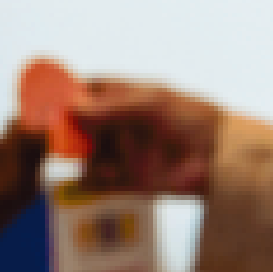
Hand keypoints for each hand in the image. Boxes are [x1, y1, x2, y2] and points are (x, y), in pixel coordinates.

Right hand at [59, 76, 222, 197]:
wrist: (224, 160)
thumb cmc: (195, 120)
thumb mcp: (152, 105)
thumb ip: (111, 107)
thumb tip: (72, 106)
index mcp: (130, 96)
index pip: (90, 89)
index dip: (69, 94)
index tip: (48, 103)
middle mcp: (124, 123)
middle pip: (83, 125)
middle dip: (69, 132)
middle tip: (55, 139)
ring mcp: (127, 152)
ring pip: (89, 154)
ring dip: (82, 158)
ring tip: (84, 160)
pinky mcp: (132, 181)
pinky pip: (101, 182)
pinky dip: (92, 182)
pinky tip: (96, 179)